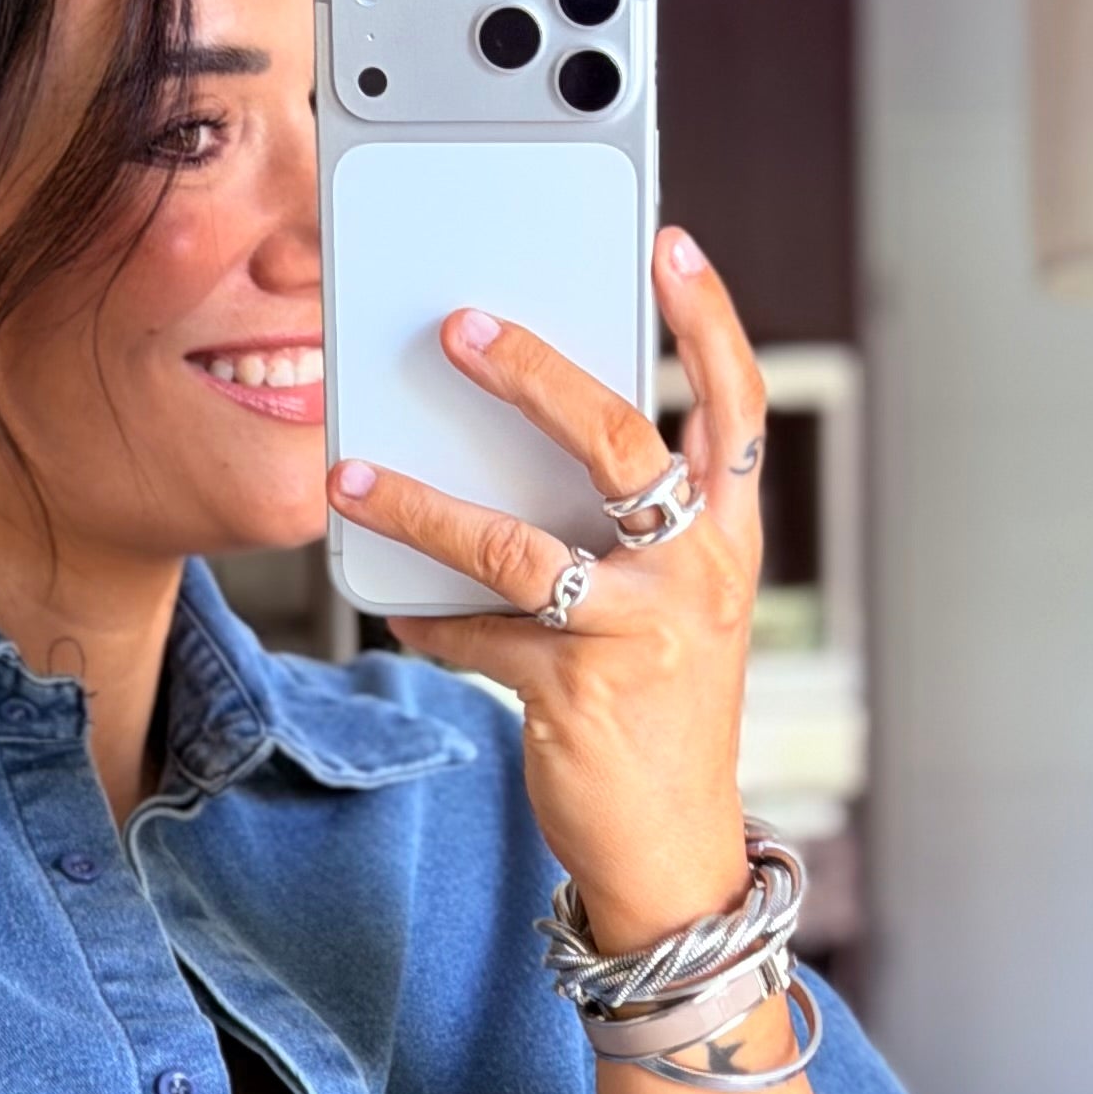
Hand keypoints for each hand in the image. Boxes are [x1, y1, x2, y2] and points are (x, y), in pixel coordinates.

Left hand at [327, 226, 764, 952]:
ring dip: (426, 506)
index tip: (668, 245)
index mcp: (728, 539)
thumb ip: (627, 533)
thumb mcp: (671, 609)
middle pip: (621, 443)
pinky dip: (428, 620)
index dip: (708, 320)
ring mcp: (639, 634)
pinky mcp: (577, 694)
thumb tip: (518, 454)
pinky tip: (393, 606)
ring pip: (519, 546)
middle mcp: (697, 574)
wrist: (674, 848)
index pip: (736, 407)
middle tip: (460, 327)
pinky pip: (477, 637)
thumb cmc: (660, 712)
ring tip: (356, 474)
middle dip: (535, 374)